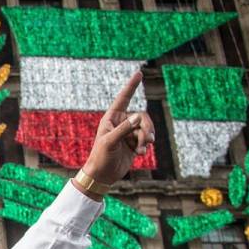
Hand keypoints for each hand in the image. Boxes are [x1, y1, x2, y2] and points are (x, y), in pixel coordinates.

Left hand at [81, 70, 154, 187]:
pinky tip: (140, 153)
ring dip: (147, 138)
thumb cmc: (101, 157)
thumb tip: (139, 117)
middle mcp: (121, 123)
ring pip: (146, 128)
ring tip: (142, 149)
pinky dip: (145, 145)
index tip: (139, 73)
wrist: (102, 174)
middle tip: (147, 140)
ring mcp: (128, 132)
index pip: (123, 98)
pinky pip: (146, 138)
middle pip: (142, 117)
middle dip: (147, 128)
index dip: (131, 86)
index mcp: (111, 118)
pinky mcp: (134, 143)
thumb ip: (125, 129)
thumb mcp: (110, 142)